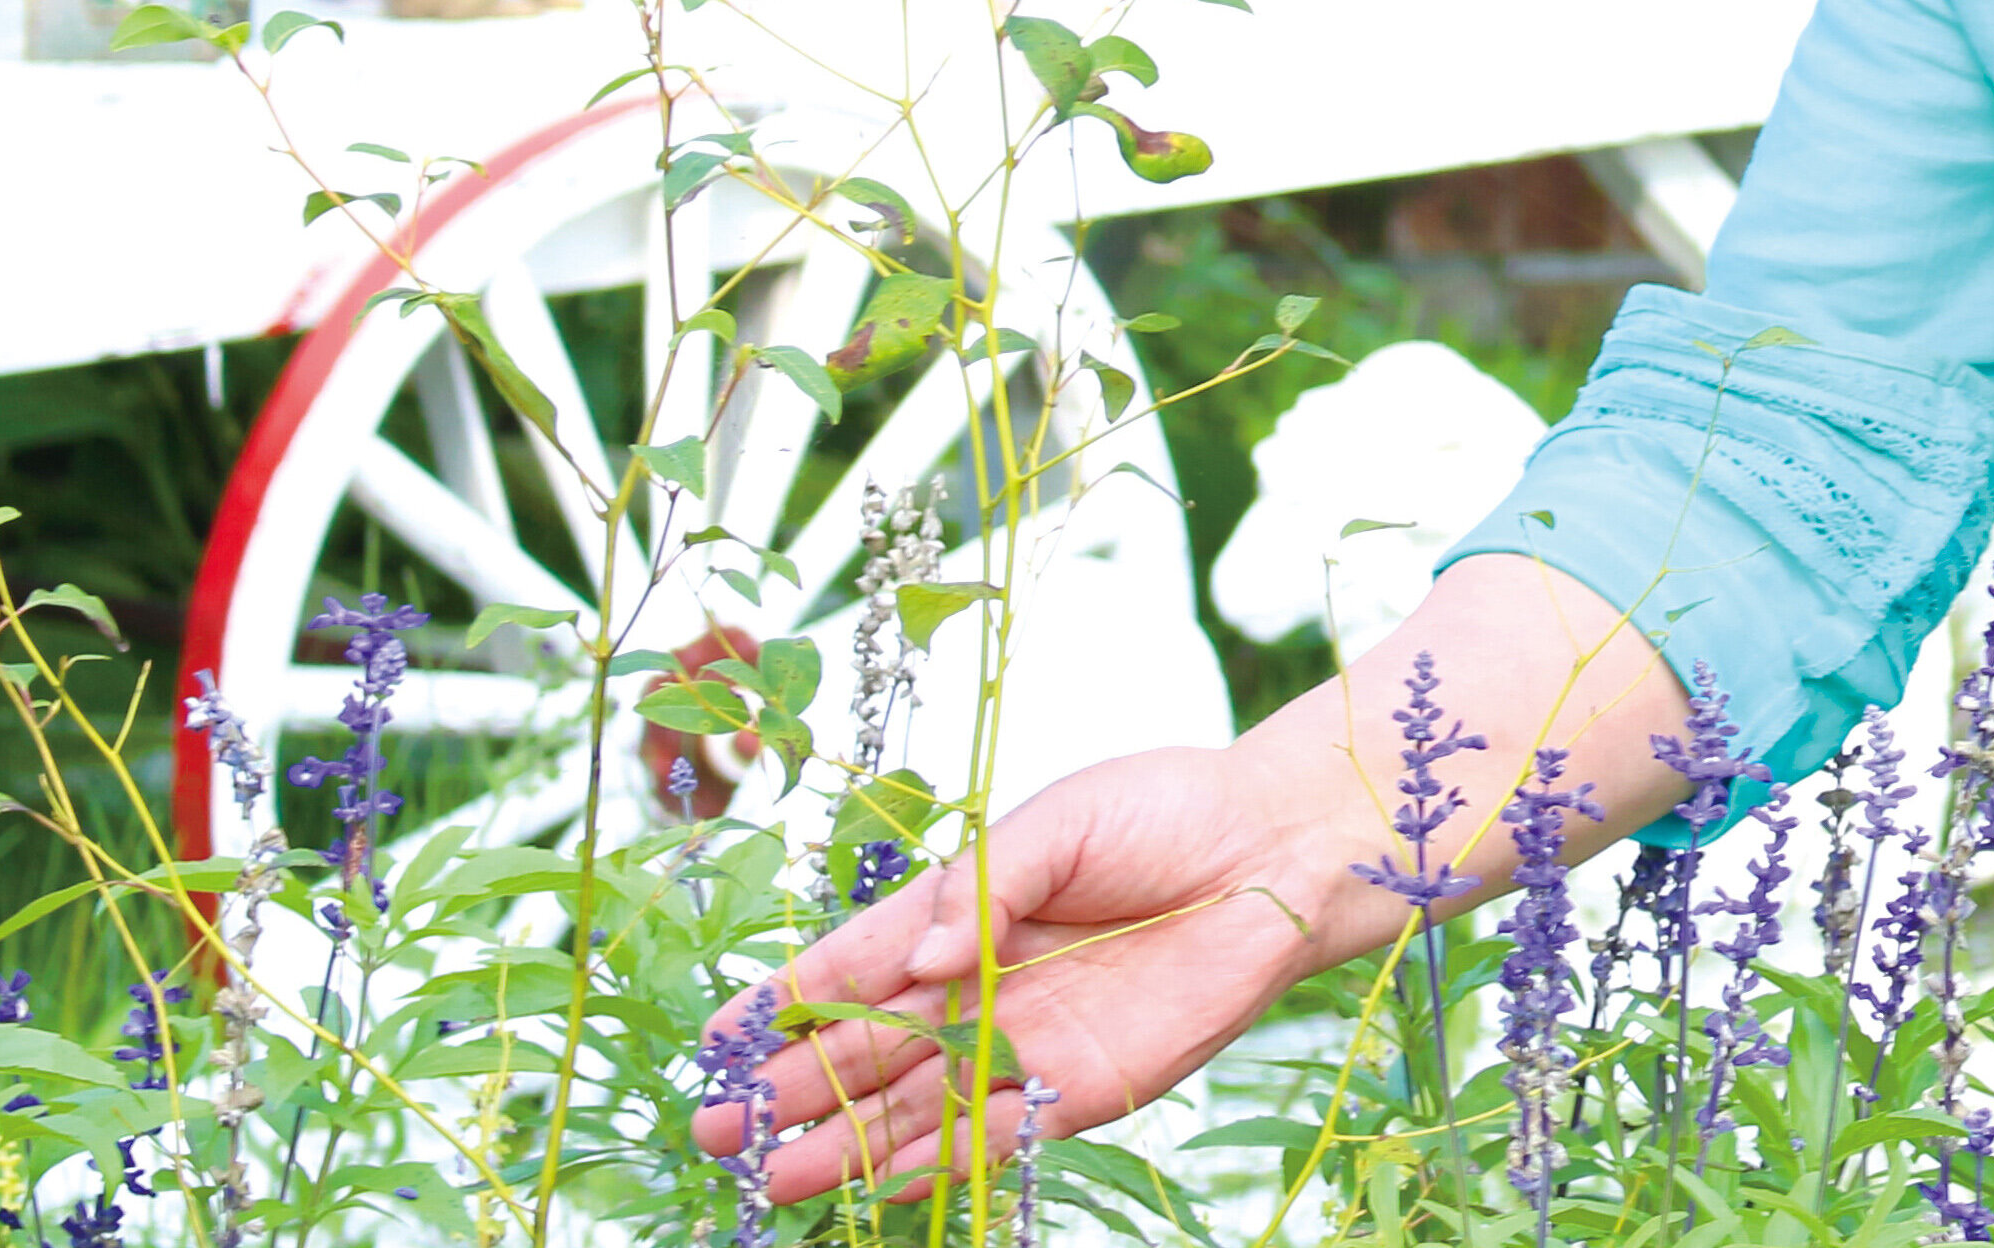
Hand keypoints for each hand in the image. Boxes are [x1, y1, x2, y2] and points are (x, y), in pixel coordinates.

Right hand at [694, 742, 1352, 1204]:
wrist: (1278, 851)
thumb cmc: (1167, 811)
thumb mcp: (1060, 820)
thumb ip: (982, 886)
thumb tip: (922, 959)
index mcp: (963, 910)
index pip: (854, 964)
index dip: (788, 1002)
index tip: (718, 1040)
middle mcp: (980, 983)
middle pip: (868, 1048)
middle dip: (792, 1089)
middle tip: (716, 1128)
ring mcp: (1025, 1040)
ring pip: (913, 1105)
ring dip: (843, 1143)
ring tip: (767, 1178)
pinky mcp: (1080, 1085)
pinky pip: (993, 1135)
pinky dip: (933, 1162)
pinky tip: (871, 1183)